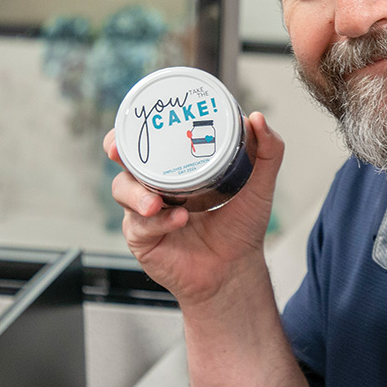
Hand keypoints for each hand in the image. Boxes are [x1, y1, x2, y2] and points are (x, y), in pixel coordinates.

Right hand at [103, 112, 283, 307]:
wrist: (236, 269)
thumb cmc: (242, 226)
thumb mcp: (259, 185)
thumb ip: (267, 151)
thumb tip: (258, 118)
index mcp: (177, 168)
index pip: (151, 140)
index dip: (136, 126)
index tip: (141, 116)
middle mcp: (156, 187)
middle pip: (124, 162)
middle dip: (118, 151)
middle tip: (120, 151)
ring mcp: (145, 213)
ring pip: (123, 192)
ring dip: (136, 193)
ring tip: (156, 201)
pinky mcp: (143, 239)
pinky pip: (140, 226)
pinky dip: (158, 221)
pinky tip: (179, 220)